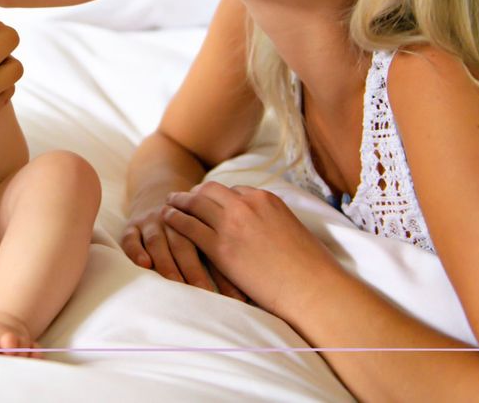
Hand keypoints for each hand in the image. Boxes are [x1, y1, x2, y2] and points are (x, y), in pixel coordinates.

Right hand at [121, 198, 244, 298]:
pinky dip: (136, 250)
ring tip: (175, 282)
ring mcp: (152, 222)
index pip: (212, 248)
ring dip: (166, 262)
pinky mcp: (132, 226)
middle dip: (194, 270)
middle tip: (204, 293)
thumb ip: (227, 258)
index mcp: (199, 221)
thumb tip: (251, 295)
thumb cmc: (195, 229)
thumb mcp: (213, 234)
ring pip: (158, 241)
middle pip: (184, 244)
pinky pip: (131, 238)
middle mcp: (174, 222)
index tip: (235, 298)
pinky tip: (144, 263)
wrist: (163, 198)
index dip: (223, 274)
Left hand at [162, 182, 342, 316]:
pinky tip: (166, 220)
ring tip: (167, 204)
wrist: (312, 288)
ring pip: (195, 204)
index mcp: (266, 199)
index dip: (216, 196)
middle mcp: (246, 204)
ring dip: (179, 202)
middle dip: (194, 193)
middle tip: (181, 197)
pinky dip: (175, 220)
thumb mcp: (292, 230)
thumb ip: (273, 222)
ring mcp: (232, 224)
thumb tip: (267, 230)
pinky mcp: (221, 246)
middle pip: (210, 190)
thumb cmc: (309, 268)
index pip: (232, 190)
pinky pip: (189, 226)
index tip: (207, 200)